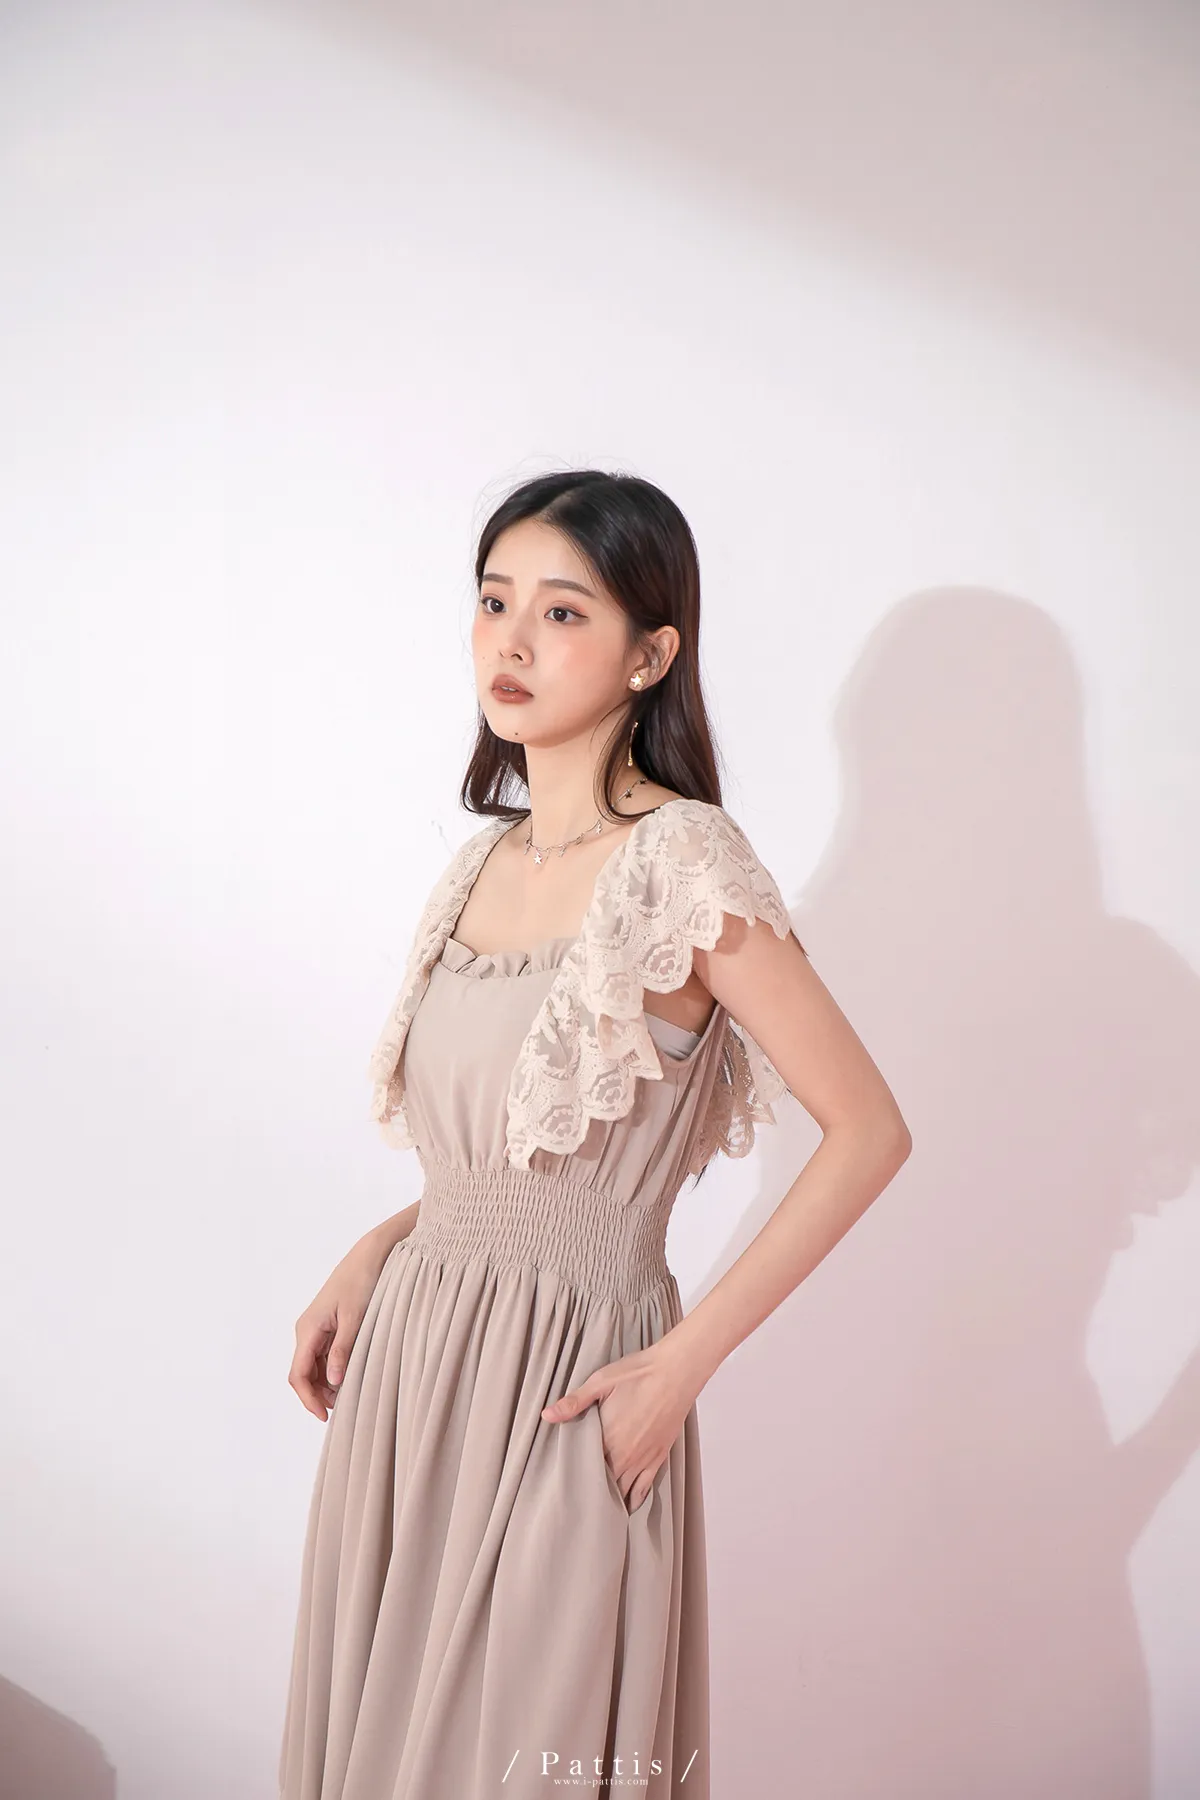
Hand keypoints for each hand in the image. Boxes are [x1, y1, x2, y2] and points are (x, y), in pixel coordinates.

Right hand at [288, 1229, 394, 1419]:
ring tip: (349, 1394)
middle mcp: (306, 1331)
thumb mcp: (355, 1319)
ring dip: (326, 1384)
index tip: (325, 1416)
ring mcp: (315, 1329)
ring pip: (313, 1367)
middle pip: (303, 1374)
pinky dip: (332, 1370)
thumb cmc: (361, 1282)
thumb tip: (334, 1382)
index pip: (298, 1374)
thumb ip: (343, 1350)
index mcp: (308, 1329)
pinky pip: (323, 1356)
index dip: (308, 1399)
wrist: (369, 1255)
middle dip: (318, 1395)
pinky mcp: (326, 1327)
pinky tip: (349, 1376)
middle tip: (343, 1408)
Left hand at [541, 1336, 704, 1511]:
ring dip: (612, 1498)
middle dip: (591, 1492)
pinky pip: (645, 1488)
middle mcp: (626, 1455)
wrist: (676, 1373)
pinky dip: (635, 1500)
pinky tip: (628, 1506)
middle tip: (578, 1500)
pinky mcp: (659, 1457)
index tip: (565, 1482)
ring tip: (599, 1508)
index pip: (585, 1468)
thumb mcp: (600, 1382)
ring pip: (623, 1490)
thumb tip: (547, 1415)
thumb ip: (574, 1402)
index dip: (574, 1476)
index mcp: (608, 1438)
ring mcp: (644, 1459)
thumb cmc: (639, 1374)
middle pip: (604, 1484)